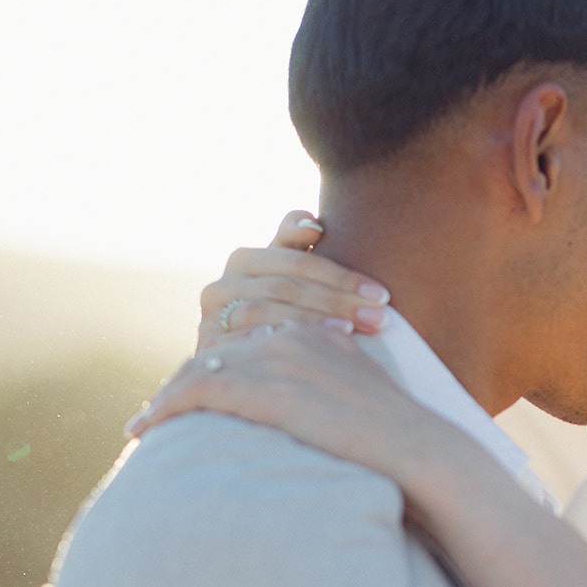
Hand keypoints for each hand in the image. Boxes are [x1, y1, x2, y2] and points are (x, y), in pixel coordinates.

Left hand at [130, 321, 468, 493]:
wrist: (421, 451)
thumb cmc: (404, 443)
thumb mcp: (366, 398)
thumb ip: (334, 385)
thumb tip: (310, 407)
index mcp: (321, 331)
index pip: (252, 328)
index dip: (218, 353)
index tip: (196, 382)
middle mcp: (296, 334)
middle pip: (219, 339)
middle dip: (188, 369)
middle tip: (161, 401)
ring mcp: (281, 357)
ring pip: (201, 361)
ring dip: (169, 391)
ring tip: (148, 421)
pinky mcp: (268, 387)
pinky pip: (197, 387)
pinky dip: (165, 406)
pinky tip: (144, 429)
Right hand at [196, 211, 391, 350]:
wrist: (240, 363)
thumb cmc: (280, 313)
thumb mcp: (288, 276)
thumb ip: (295, 241)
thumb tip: (313, 224)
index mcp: (244, 260)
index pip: (300, 263)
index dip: (342, 277)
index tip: (382, 295)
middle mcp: (220, 287)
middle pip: (287, 288)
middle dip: (337, 302)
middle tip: (379, 317)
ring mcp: (209, 320)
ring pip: (266, 313)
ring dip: (312, 322)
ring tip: (351, 332)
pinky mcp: (205, 352)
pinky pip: (242, 346)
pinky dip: (273, 343)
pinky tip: (305, 350)